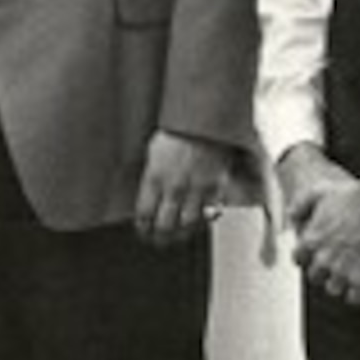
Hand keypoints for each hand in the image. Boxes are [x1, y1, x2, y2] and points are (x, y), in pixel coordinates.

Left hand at [132, 132, 232, 247]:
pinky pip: (208, 215)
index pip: (144, 215)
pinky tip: (197, 223)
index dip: (143, 228)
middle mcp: (174, 186)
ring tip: (178, 237)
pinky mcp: (216, 188)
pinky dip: (202, 222)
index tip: (144, 231)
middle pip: (164, 226)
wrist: (206, 119)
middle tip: (159, 241)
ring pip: (187, 225)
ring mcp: (196, 189)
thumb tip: (148, 197)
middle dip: (160, 237)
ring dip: (181, 234)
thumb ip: (152, 177)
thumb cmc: (179, 130)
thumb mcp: (154, 152)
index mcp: (154, 177)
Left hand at [280, 144, 359, 305]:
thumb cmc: (354, 196)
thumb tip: (291, 216)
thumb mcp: (320, 192)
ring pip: (332, 289)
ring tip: (348, 273)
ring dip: (339, 282)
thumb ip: (300, 205)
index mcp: (311, 240)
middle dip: (323, 270)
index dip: (307, 257)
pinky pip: (353, 299)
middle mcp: (323, 259)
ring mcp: (343, 271)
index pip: (298, 260)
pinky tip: (359, 284)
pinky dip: (356, 294)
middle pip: (314, 277)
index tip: (314, 255)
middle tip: (335, 262)